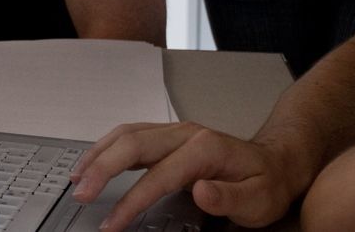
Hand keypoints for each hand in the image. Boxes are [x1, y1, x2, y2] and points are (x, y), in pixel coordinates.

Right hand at [70, 122, 306, 231]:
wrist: (277, 161)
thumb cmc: (267, 184)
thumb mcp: (258, 200)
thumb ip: (229, 198)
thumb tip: (200, 190)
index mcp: (205, 149)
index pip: (158, 176)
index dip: (131, 200)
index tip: (112, 223)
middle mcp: (185, 133)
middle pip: (132, 143)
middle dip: (101, 168)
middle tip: (81, 195)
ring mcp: (176, 131)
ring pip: (126, 134)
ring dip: (98, 154)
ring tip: (77, 178)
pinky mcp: (169, 135)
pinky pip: (130, 135)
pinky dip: (107, 147)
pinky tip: (94, 162)